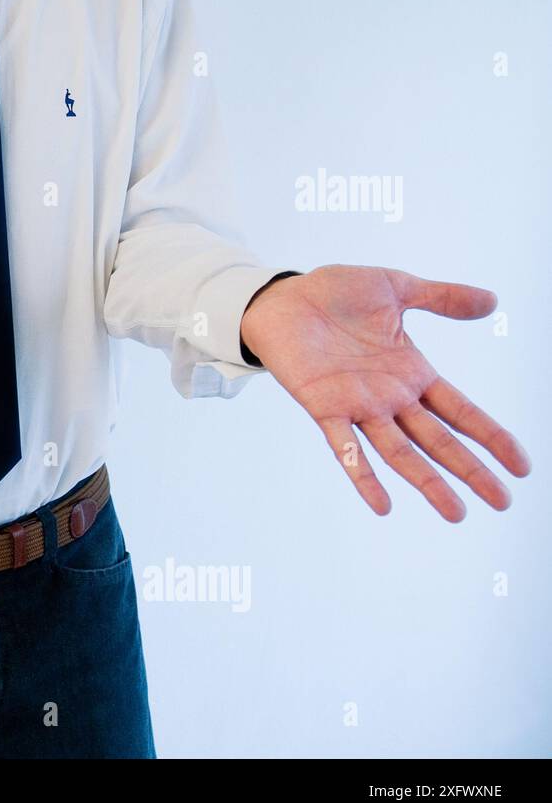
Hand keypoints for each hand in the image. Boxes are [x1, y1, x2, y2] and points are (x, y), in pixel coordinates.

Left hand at [240, 266, 529, 521]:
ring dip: (428, 482)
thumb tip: (494, 302)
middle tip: (503, 502)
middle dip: (471, 470)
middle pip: (439, 441)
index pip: (461, 411)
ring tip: (456, 514)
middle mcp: (390, 397)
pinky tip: (383, 506)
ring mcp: (359, 405)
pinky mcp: (324, 407)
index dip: (491, 437)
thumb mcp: (397, 288)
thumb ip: (442, 298)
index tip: (522, 466)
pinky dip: (363, 475)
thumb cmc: (335, 293)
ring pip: (401, 453)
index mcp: (412, 372)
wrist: (281, 296)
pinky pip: (346, 448)